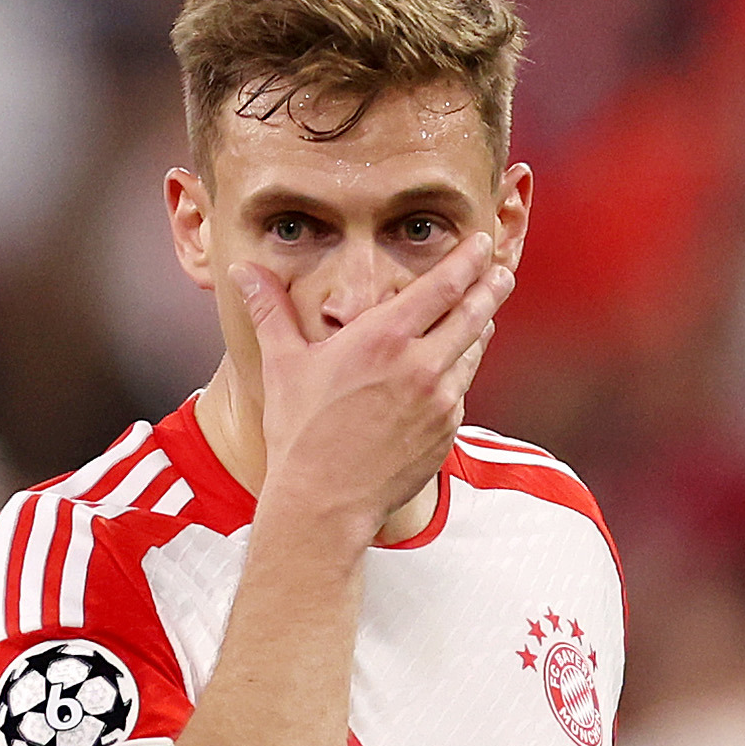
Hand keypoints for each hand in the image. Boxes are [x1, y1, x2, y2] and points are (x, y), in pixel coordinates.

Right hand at [236, 232, 514, 537]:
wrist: (324, 502)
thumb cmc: (299, 432)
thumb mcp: (282, 365)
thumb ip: (271, 311)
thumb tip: (243, 273)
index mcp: (383, 338)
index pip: (444, 285)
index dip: (469, 259)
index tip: (481, 243)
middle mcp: (422, 364)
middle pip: (474, 312)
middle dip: (491, 286)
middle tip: (501, 271)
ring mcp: (441, 399)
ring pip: (473, 350)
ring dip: (480, 328)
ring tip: (482, 315)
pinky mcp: (447, 429)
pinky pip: (462, 390)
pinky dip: (459, 373)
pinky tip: (450, 371)